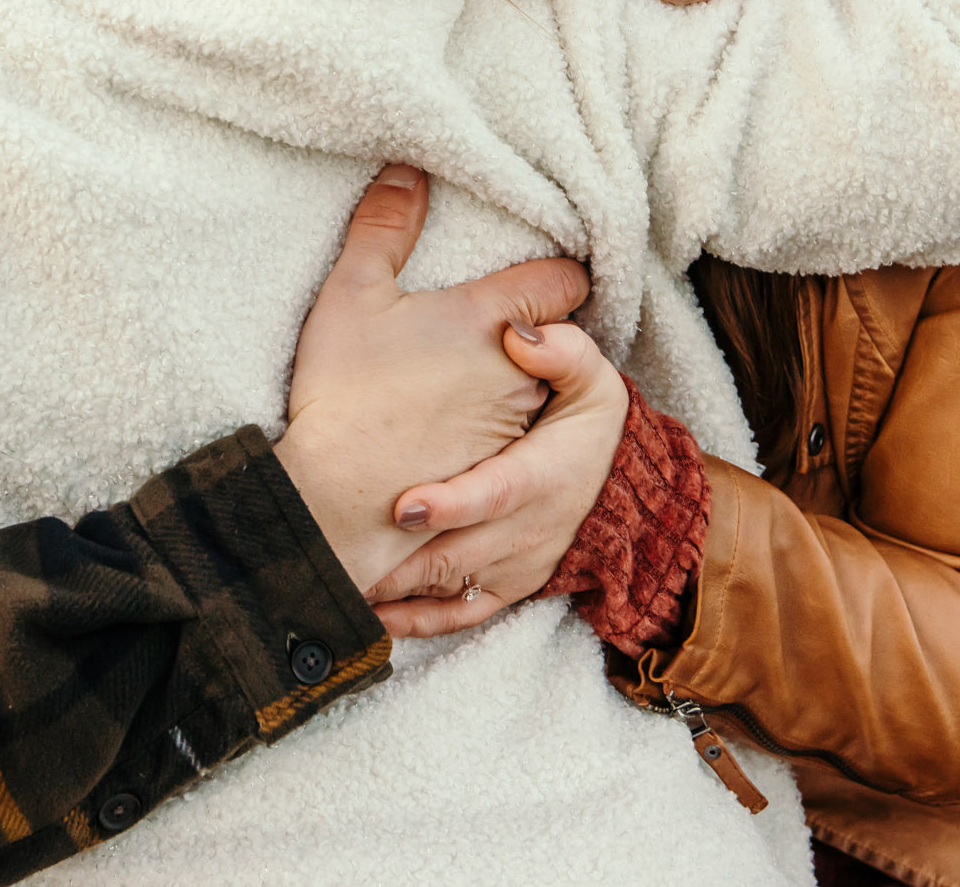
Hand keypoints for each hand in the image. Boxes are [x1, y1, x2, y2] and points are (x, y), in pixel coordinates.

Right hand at [273, 165, 588, 592]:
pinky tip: (454, 428)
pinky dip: (498, 429)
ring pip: (538, 390)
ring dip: (516, 382)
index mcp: (490, 318)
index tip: (528, 272)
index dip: (552, 274)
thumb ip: (384, 225)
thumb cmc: (342, 390)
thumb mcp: (351, 292)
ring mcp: (516, 426)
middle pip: (554, 336)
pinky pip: (519, 439)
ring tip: (464, 378)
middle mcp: (520, 371)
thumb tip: (407, 167)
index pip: (565, 281)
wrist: (337, 500)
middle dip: (529, 330)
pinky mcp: (503, 472)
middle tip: (481, 325)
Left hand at [365, 317, 631, 636]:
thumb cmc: (587, 422)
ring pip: (449, 588)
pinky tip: (371, 614)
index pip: (496, 493)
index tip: (403, 507)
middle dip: (400, 560)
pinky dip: (415, 622)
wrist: (620, 486)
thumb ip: (562, 353)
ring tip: (339, 579)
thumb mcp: (592, 379)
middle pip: (457, 553)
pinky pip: (459, 616)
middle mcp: (529, 531)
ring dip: (396, 588)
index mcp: (545, 475)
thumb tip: (519, 337)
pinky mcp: (505, 587)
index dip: (451, 504)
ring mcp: (515, 565)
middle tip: (339, 553)